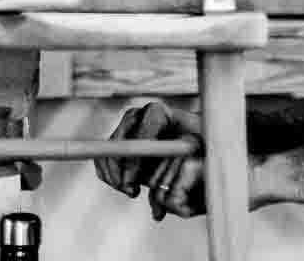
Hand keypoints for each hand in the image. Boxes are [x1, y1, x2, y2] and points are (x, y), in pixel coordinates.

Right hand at [94, 101, 204, 218]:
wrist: (193, 150)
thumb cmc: (201, 148)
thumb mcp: (200, 150)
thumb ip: (190, 153)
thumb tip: (182, 166)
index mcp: (157, 112)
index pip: (138, 133)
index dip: (133, 159)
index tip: (134, 183)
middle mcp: (137, 116)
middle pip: (118, 141)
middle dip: (121, 170)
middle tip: (132, 191)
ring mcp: (125, 128)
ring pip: (108, 151)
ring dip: (114, 175)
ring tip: (132, 191)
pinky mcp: (118, 142)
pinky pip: (102, 159)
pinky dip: (109, 176)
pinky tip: (126, 187)